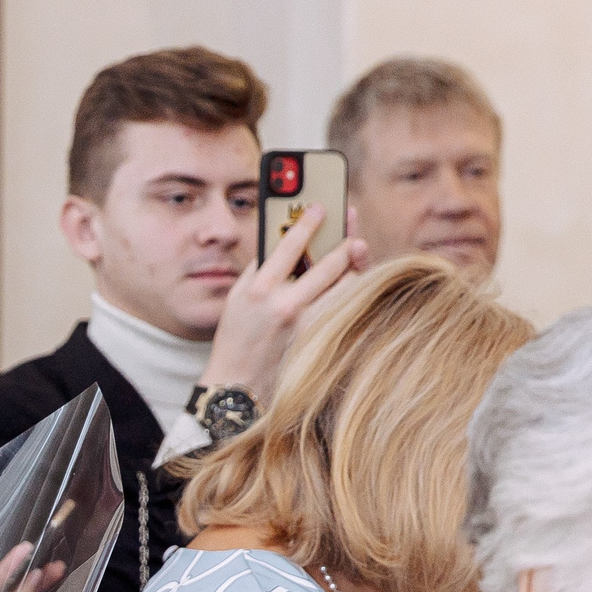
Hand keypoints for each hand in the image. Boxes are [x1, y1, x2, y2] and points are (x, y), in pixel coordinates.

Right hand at [202, 203, 369, 398]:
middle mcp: (284, 305)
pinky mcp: (318, 340)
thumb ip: (261, 269)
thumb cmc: (236, 337)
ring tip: (354, 256)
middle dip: (346, 242)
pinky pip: (343, 308)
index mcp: (259, 289)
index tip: (321, 207)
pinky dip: (350, 293)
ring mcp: (305, 325)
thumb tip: (289, 241)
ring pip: (346, 287)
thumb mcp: (238, 298)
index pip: (291, 245)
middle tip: (352, 231)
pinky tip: (351, 284)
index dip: (309, 222)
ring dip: (354, 268)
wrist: (238, 384)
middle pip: (329, 264)